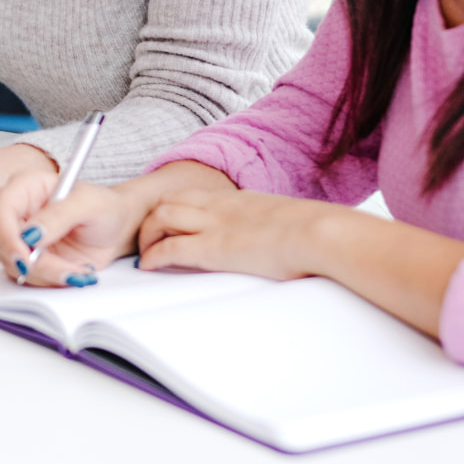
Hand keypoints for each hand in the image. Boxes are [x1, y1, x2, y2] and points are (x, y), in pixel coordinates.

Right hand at [0, 159, 238, 286]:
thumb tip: (33, 233)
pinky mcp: (32, 258)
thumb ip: (59, 215)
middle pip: (5, 243)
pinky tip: (74, 272)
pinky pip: (29, 277)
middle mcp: (20, 212)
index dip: (9, 236)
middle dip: (33, 263)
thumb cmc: (107, 207)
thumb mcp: (89, 204)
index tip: (27, 255)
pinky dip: (52, 280)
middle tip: (63, 270)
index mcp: (28, 187)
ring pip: (15, 265)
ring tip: (77, 270)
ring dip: (47, 274)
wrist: (119, 228)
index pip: (1, 210)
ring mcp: (24, 237)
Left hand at [139, 188, 340, 279]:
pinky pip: (170, 248)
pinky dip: (153, 257)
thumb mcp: (285, 223)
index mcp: (237, 201)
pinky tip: (148, 267)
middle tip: (148, 240)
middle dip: (152, 220)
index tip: (169, 225)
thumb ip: (271, 228)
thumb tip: (279, 241)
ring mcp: (215, 225)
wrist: (319, 233)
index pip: (193, 196)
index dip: (176, 209)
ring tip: (144, 255)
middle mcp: (220, 207)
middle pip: (169, 200)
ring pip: (161, 217)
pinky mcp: (213, 249)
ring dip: (147, 236)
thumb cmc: (313, 233)